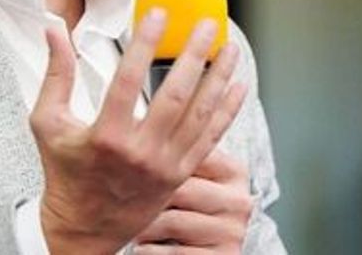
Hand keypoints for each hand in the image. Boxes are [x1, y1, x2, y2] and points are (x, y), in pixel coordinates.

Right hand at [29, 9, 248, 254]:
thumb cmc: (65, 174)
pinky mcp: (180, 174)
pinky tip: (238, 86)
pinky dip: (227, 110)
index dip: (145, 43)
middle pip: (175, 95)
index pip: (129, 79)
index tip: (158, 14)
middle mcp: (140, 152)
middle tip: (207, 25)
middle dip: (194, 55)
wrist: (83, 228)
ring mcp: (165, 165)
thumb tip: (54, 29)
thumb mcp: (48, 123)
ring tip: (230, 48)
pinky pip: (211, 138)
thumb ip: (55, 74)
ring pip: (200, 114)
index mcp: (106, 137)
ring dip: (219, 78)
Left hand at [133, 149, 253, 253]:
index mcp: (234, 172)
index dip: (157, 159)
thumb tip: (141, 120)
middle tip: (123, 194)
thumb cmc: (190, 210)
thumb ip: (181, 153)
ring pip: (170, 221)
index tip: (132, 163)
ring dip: (143, 225)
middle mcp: (239, 200)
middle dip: (145, 194)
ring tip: (133, 224)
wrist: (206, 251)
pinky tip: (142, 246)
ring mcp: (232, 231)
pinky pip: (173, 252)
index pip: (193, 153)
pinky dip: (149, 250)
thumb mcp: (194, 179)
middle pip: (179, 187)